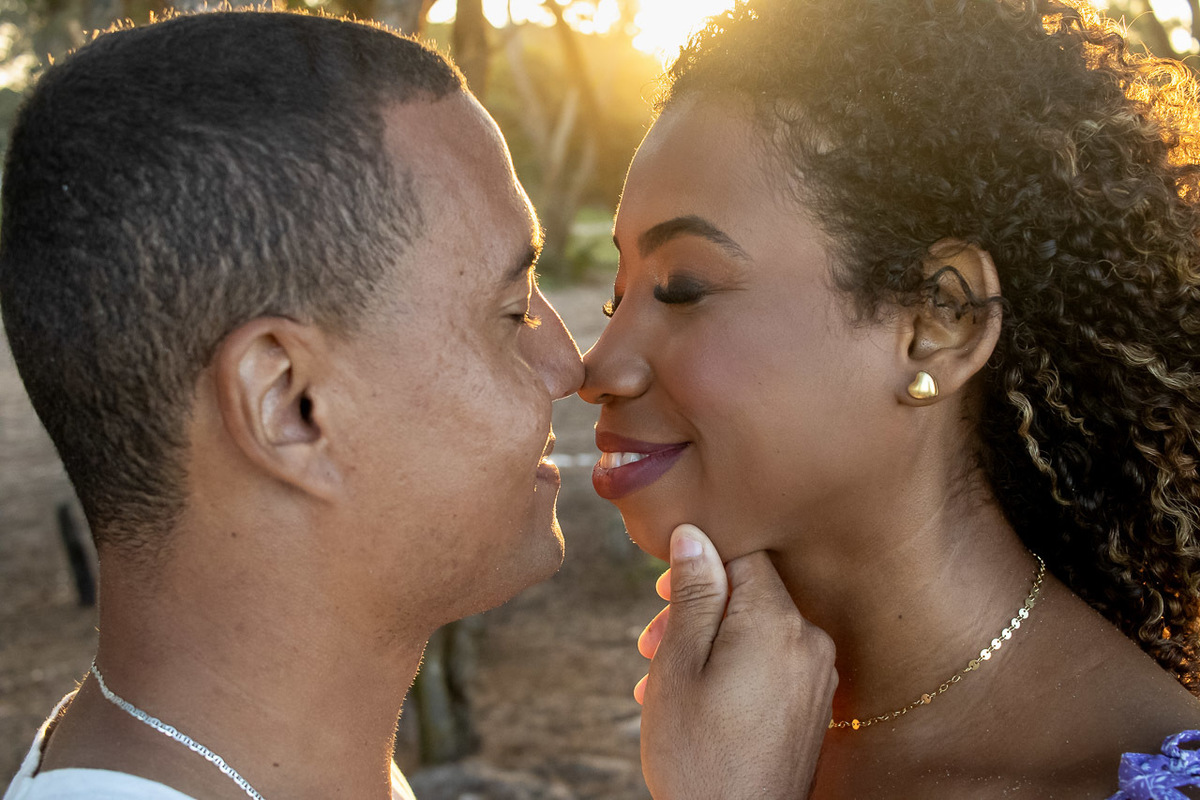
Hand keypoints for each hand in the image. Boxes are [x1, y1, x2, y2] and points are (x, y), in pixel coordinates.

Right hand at [636, 524, 836, 799]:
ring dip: (709, 640)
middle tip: (651, 642)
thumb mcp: (679, 664)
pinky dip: (733, 665)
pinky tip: (697, 696)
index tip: (662, 588)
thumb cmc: (697, 752)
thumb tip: (694, 534)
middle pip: (749, 592)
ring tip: (663, 677)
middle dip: (697, 607)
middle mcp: (809, 639)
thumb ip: (692, 593)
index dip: (698, 560)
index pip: (744, 553)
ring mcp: (817, 674)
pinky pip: (772, 661)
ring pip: (757, 628)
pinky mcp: (814, 703)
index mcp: (776, 621)